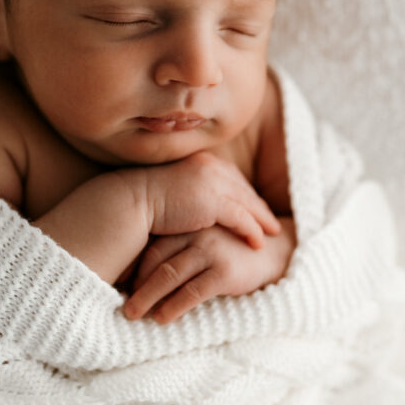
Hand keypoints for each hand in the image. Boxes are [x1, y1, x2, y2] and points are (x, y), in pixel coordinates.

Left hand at [124, 217, 295, 323]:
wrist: (279, 254)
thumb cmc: (237, 250)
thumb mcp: (209, 238)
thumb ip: (184, 246)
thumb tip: (146, 273)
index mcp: (191, 224)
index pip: (154, 246)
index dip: (136, 268)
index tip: (122, 287)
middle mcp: (198, 233)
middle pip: (156, 261)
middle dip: (136, 285)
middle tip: (122, 304)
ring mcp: (211, 251)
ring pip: (169, 276)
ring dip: (147, 298)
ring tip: (133, 314)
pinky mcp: (225, 271)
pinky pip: (191, 292)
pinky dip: (173, 307)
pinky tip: (162, 319)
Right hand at [132, 152, 279, 250]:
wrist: (131, 204)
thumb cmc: (147, 201)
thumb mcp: (176, 189)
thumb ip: (193, 190)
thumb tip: (201, 202)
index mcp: (204, 161)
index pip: (234, 178)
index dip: (248, 195)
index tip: (257, 208)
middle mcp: (213, 166)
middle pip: (245, 189)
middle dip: (260, 207)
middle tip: (272, 222)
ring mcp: (214, 182)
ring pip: (248, 203)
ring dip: (263, 219)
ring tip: (273, 233)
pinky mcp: (213, 202)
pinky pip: (242, 218)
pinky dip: (252, 231)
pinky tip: (259, 243)